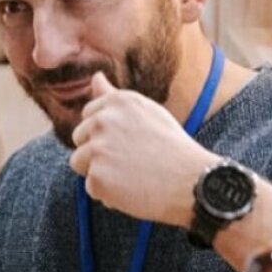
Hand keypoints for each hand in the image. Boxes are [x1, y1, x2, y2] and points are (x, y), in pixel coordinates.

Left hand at [69, 73, 210, 225]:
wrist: (193, 182)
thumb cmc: (172, 148)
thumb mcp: (147, 112)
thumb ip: (114, 96)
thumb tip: (95, 77)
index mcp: (117, 101)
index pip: (88, 115)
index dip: (106, 133)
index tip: (128, 142)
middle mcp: (103, 121)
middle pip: (79, 139)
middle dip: (97, 151)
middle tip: (131, 161)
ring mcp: (98, 149)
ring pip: (79, 163)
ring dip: (99, 172)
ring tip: (130, 176)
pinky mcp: (97, 177)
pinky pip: (91, 187)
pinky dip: (107, 194)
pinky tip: (132, 190)